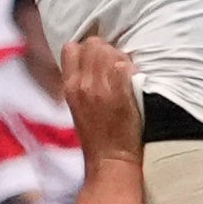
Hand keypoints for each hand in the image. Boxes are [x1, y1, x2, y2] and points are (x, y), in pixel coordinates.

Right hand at [56, 31, 140, 162]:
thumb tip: (92, 62)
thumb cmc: (95, 135)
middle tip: (114, 64)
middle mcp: (83, 84)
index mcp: (69, 86)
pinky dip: (130, 67)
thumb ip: (80, 82)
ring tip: (125, 71)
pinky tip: (133, 77)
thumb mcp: (77, 105)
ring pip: (110, 50)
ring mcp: (102, 88)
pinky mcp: (121, 93)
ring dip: (120, 56)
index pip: (71, 48)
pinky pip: (124, 66)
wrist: (110, 159)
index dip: (85, 49)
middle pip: (93, 44)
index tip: (95, 58)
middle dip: (105, 49)